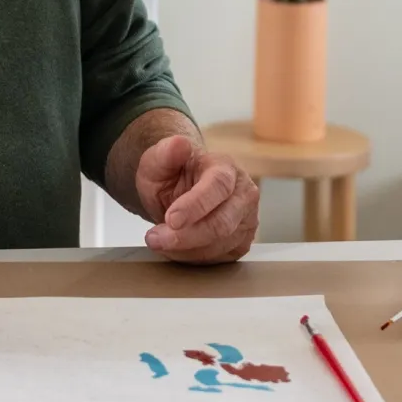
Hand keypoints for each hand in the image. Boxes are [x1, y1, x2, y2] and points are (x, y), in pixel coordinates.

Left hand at [135, 133, 259, 263]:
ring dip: (184, 249)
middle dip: (185, 236)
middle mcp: (244, 193)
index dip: (195, 205)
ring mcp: (247, 219)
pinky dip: (193, 257)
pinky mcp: (242, 241)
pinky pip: (219, 258)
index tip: (170, 219)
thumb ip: (165, 153)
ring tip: (159, 240)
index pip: (218, 186)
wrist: (181, 191)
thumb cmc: (173, 175)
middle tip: (154, 238)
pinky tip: (176, 247)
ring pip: (219, 244)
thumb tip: (178, 143)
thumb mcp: (159, 161)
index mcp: (226, 167)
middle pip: (222, 222)